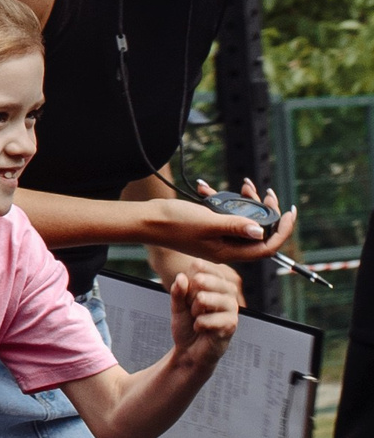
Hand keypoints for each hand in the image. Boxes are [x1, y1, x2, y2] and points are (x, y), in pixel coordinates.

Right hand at [148, 178, 294, 263]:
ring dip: (245, 202)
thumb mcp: (209, 223)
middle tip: (266, 193)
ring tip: (243, 186)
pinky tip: (208, 189)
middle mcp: (225, 246)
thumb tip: (260, 231)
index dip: (282, 231)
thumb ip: (236, 227)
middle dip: (265, 210)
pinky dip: (222, 200)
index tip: (289, 212)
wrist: (147, 220)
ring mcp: (217, 236)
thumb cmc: (174, 224)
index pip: (266, 247)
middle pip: (258, 231)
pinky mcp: (209, 226)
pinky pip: (225, 214)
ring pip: (243, 220)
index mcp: (228, 252)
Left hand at [168, 257, 241, 369]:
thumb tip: (182, 277)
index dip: (186, 281)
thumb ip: (178, 291)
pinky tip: (201, 329)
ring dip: (194, 311)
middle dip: (188, 297)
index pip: (200, 267)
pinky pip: (207, 319)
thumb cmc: (187, 326)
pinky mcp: (232, 323)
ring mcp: (232, 306)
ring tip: (197, 318)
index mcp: (216, 282)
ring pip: (204, 298)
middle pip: (202, 280)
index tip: (187, 295)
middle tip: (192, 309)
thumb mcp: (177, 307)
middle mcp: (227, 290)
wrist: (190, 352)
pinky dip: (198, 325)